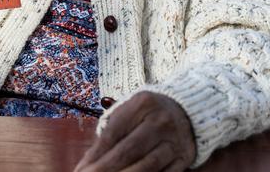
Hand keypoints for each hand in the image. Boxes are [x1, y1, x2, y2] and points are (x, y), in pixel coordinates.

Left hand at [76, 91, 195, 171]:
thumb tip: (88, 163)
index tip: (81, 170)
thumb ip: (110, 133)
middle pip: (129, 150)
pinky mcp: (183, 157)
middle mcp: (160, 121)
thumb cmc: (147, 113)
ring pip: (147, 166)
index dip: (96, 154)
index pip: (114, 132)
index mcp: (142, 104)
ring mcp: (174, 140)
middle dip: (106, 169)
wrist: (188, 110)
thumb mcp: (129, 112)